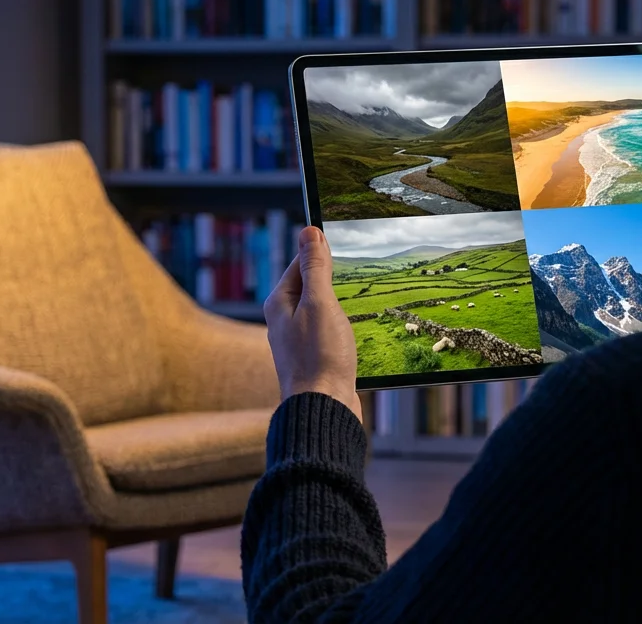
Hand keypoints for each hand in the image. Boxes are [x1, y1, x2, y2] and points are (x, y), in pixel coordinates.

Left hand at [263, 226, 361, 421]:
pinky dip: (342, 324)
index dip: (320, 251)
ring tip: (361, 296)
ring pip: (320, 310)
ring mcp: (299, 342)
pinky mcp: (314, 359)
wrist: (323, 410)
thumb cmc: (320, 358)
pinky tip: (357, 328)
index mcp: (279, 304)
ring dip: (340, 303)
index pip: (300, 264)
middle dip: (332, 277)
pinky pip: (327, 331)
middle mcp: (284, 321)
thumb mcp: (320, 304)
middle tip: (358, 266)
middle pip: (309, 287)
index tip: (343, 239)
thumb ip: (315, 268)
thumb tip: (309, 231)